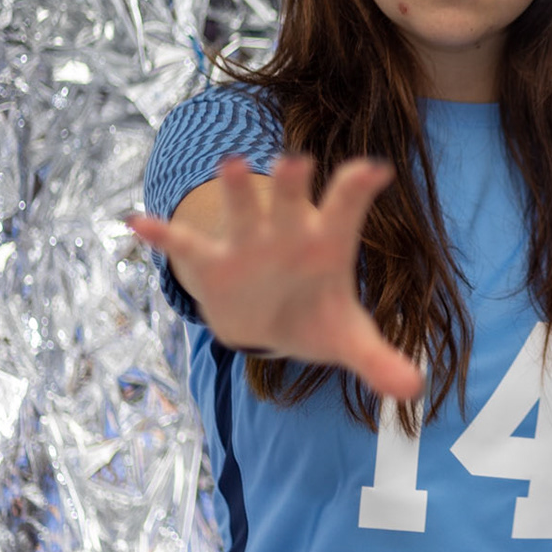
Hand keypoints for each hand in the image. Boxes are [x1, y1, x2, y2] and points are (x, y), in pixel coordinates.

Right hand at [128, 155, 423, 399]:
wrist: (270, 322)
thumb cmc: (318, 319)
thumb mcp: (350, 341)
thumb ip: (379, 360)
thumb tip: (414, 390)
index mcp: (327, 244)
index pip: (346, 210)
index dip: (358, 189)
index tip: (375, 170)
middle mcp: (288, 233)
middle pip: (293, 201)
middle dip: (293, 182)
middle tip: (296, 160)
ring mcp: (248, 243)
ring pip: (243, 210)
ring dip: (237, 190)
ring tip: (231, 164)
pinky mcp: (211, 260)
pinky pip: (184, 244)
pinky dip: (162, 235)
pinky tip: (138, 222)